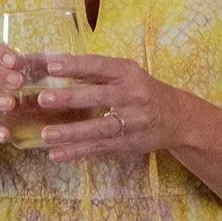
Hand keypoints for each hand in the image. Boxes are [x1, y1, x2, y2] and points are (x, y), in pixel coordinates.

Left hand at [38, 54, 178, 161]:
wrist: (178, 117)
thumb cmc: (141, 90)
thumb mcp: (126, 74)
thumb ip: (96, 73)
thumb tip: (54, 66)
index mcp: (128, 73)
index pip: (99, 66)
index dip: (76, 65)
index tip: (52, 66)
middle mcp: (132, 95)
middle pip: (99, 96)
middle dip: (71, 98)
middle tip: (43, 99)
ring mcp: (132, 121)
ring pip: (99, 127)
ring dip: (71, 132)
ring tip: (46, 135)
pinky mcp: (129, 142)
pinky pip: (99, 148)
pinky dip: (77, 152)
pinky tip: (56, 154)